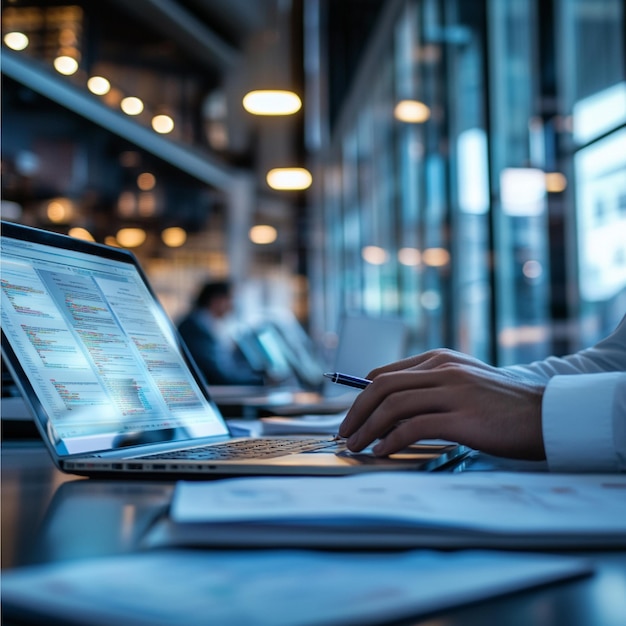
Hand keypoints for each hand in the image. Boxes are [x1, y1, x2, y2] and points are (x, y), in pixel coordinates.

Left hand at [338, 349, 545, 459]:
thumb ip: (431, 387)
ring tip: (355, 446)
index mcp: (439, 359)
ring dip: (367, 428)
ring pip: (393, 405)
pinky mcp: (461, 417)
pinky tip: (381, 452)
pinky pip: (413, 427)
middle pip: (382, 387)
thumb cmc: (502, 406)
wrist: (546, 415)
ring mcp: (452, 391)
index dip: (361, 395)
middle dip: (356, 411)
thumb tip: (391, 409)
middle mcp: (443, 369)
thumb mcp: (464, 383)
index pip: (385, 373)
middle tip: (344, 433)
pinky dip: (390, 441)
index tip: (351, 415)